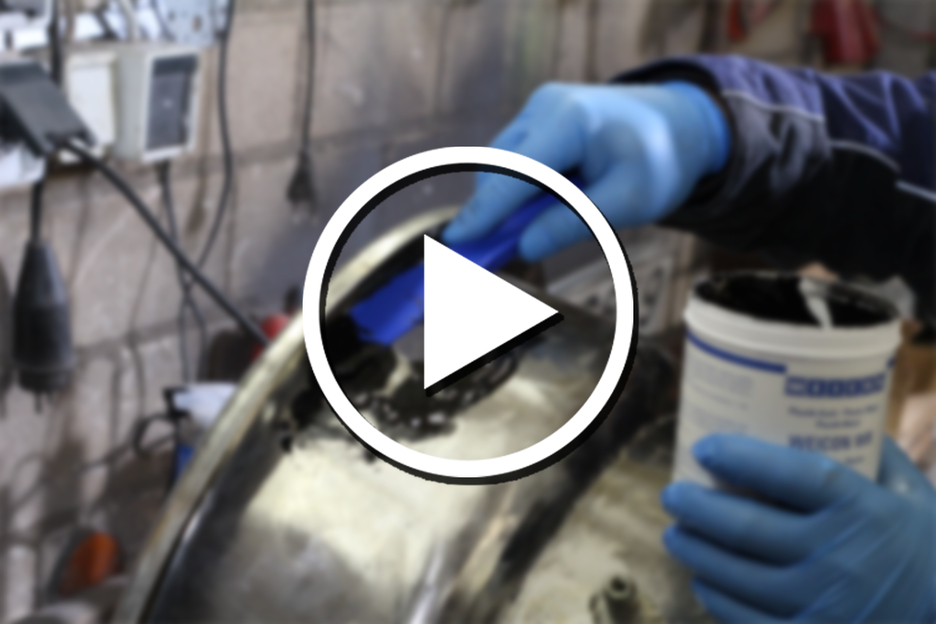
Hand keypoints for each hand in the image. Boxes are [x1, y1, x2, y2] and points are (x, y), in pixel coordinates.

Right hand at [442, 81, 729, 259]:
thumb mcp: (628, 202)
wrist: (679, 122)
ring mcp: (539, 108)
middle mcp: (547, 106)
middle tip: (501, 252)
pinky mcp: (537, 117)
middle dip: (497, 210)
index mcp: (573, 121)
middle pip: (501, 168)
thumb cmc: (660, 162)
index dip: (487, 210)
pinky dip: (522, 186)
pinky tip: (550, 201)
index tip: (460, 240)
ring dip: (512, 199)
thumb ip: (574, 223)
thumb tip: (525, 247)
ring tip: (547, 221)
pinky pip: (514, 158)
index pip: (517, 172)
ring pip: (502, 164)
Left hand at [661, 434, 935, 622]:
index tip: (704, 447)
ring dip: (694, 550)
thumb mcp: (912, 496)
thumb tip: (818, 408)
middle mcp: (841, 560)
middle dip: (695, 507)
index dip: (740, 458)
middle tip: (673, 493)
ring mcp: (822, 608)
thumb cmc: (923, 549)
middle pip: (746, 528)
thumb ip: (871, 453)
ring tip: (676, 532)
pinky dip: (715, 596)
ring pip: (734, 575)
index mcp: (865, 512)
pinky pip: (743, 619)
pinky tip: (704, 578)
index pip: (792, 475)